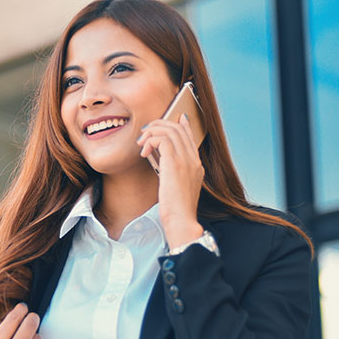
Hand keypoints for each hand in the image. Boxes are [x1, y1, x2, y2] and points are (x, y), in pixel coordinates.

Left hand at [137, 113, 204, 247]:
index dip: (182, 125)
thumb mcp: (178, 188)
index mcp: (196, 166)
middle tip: (146, 134)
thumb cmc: (176, 210)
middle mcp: (193, 160)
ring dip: (152, 132)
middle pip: (178, 128)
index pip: (190, 137)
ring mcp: (186, 160)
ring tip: (142, 144)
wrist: (181, 220)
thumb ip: (174, 173)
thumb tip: (163, 162)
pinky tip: (144, 151)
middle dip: (160, 125)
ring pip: (169, 130)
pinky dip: (151, 140)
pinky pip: (162, 138)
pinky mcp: (175, 162)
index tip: (176, 118)